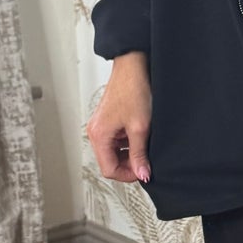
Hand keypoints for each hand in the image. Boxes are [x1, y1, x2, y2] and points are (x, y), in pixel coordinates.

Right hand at [88, 53, 151, 182]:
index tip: (143, 172)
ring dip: (129, 154)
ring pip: (113, 153)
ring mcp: (101, 126)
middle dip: (128, 165)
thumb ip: (140, 154)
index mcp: (99, 135)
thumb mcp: (140, 127)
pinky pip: (116, 141)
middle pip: (110, 162)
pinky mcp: (108, 121)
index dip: (128, 175)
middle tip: (145, 162)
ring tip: (144, 146)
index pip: (109, 169)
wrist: (133, 67)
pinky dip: (128, 144)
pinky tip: (140, 137)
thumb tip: (142, 173)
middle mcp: (96, 132)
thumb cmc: (133, 90)